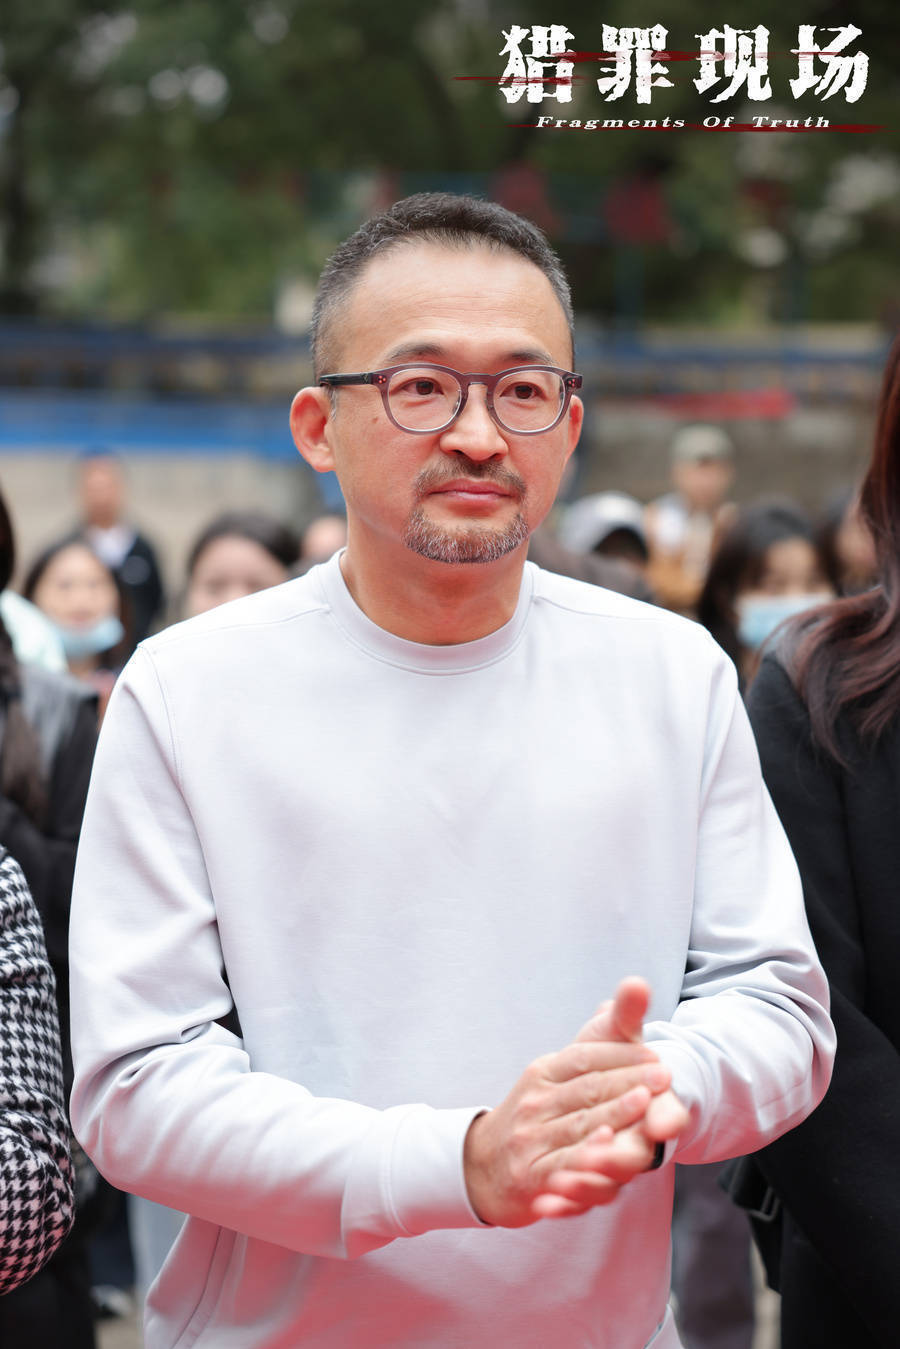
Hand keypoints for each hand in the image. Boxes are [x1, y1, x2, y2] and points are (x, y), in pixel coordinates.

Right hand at [463, 980, 674, 1227]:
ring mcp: (530, 1139)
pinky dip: (587, 1154)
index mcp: (543, 1072)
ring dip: (614, 1112)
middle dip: (628, 1080)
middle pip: (587, 1088)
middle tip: (664, 1075)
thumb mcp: (558, 1076)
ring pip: (580, 1123)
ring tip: (645, 1103)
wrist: (485, 1166)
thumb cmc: (537, 1115)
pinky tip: (609, 1146)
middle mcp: (535, 1101)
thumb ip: (600, 1041)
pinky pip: (564, 1163)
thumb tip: (634, 988)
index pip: (585, 1057)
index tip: (655, 1055)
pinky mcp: (532, 1175)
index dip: (621, 1055)